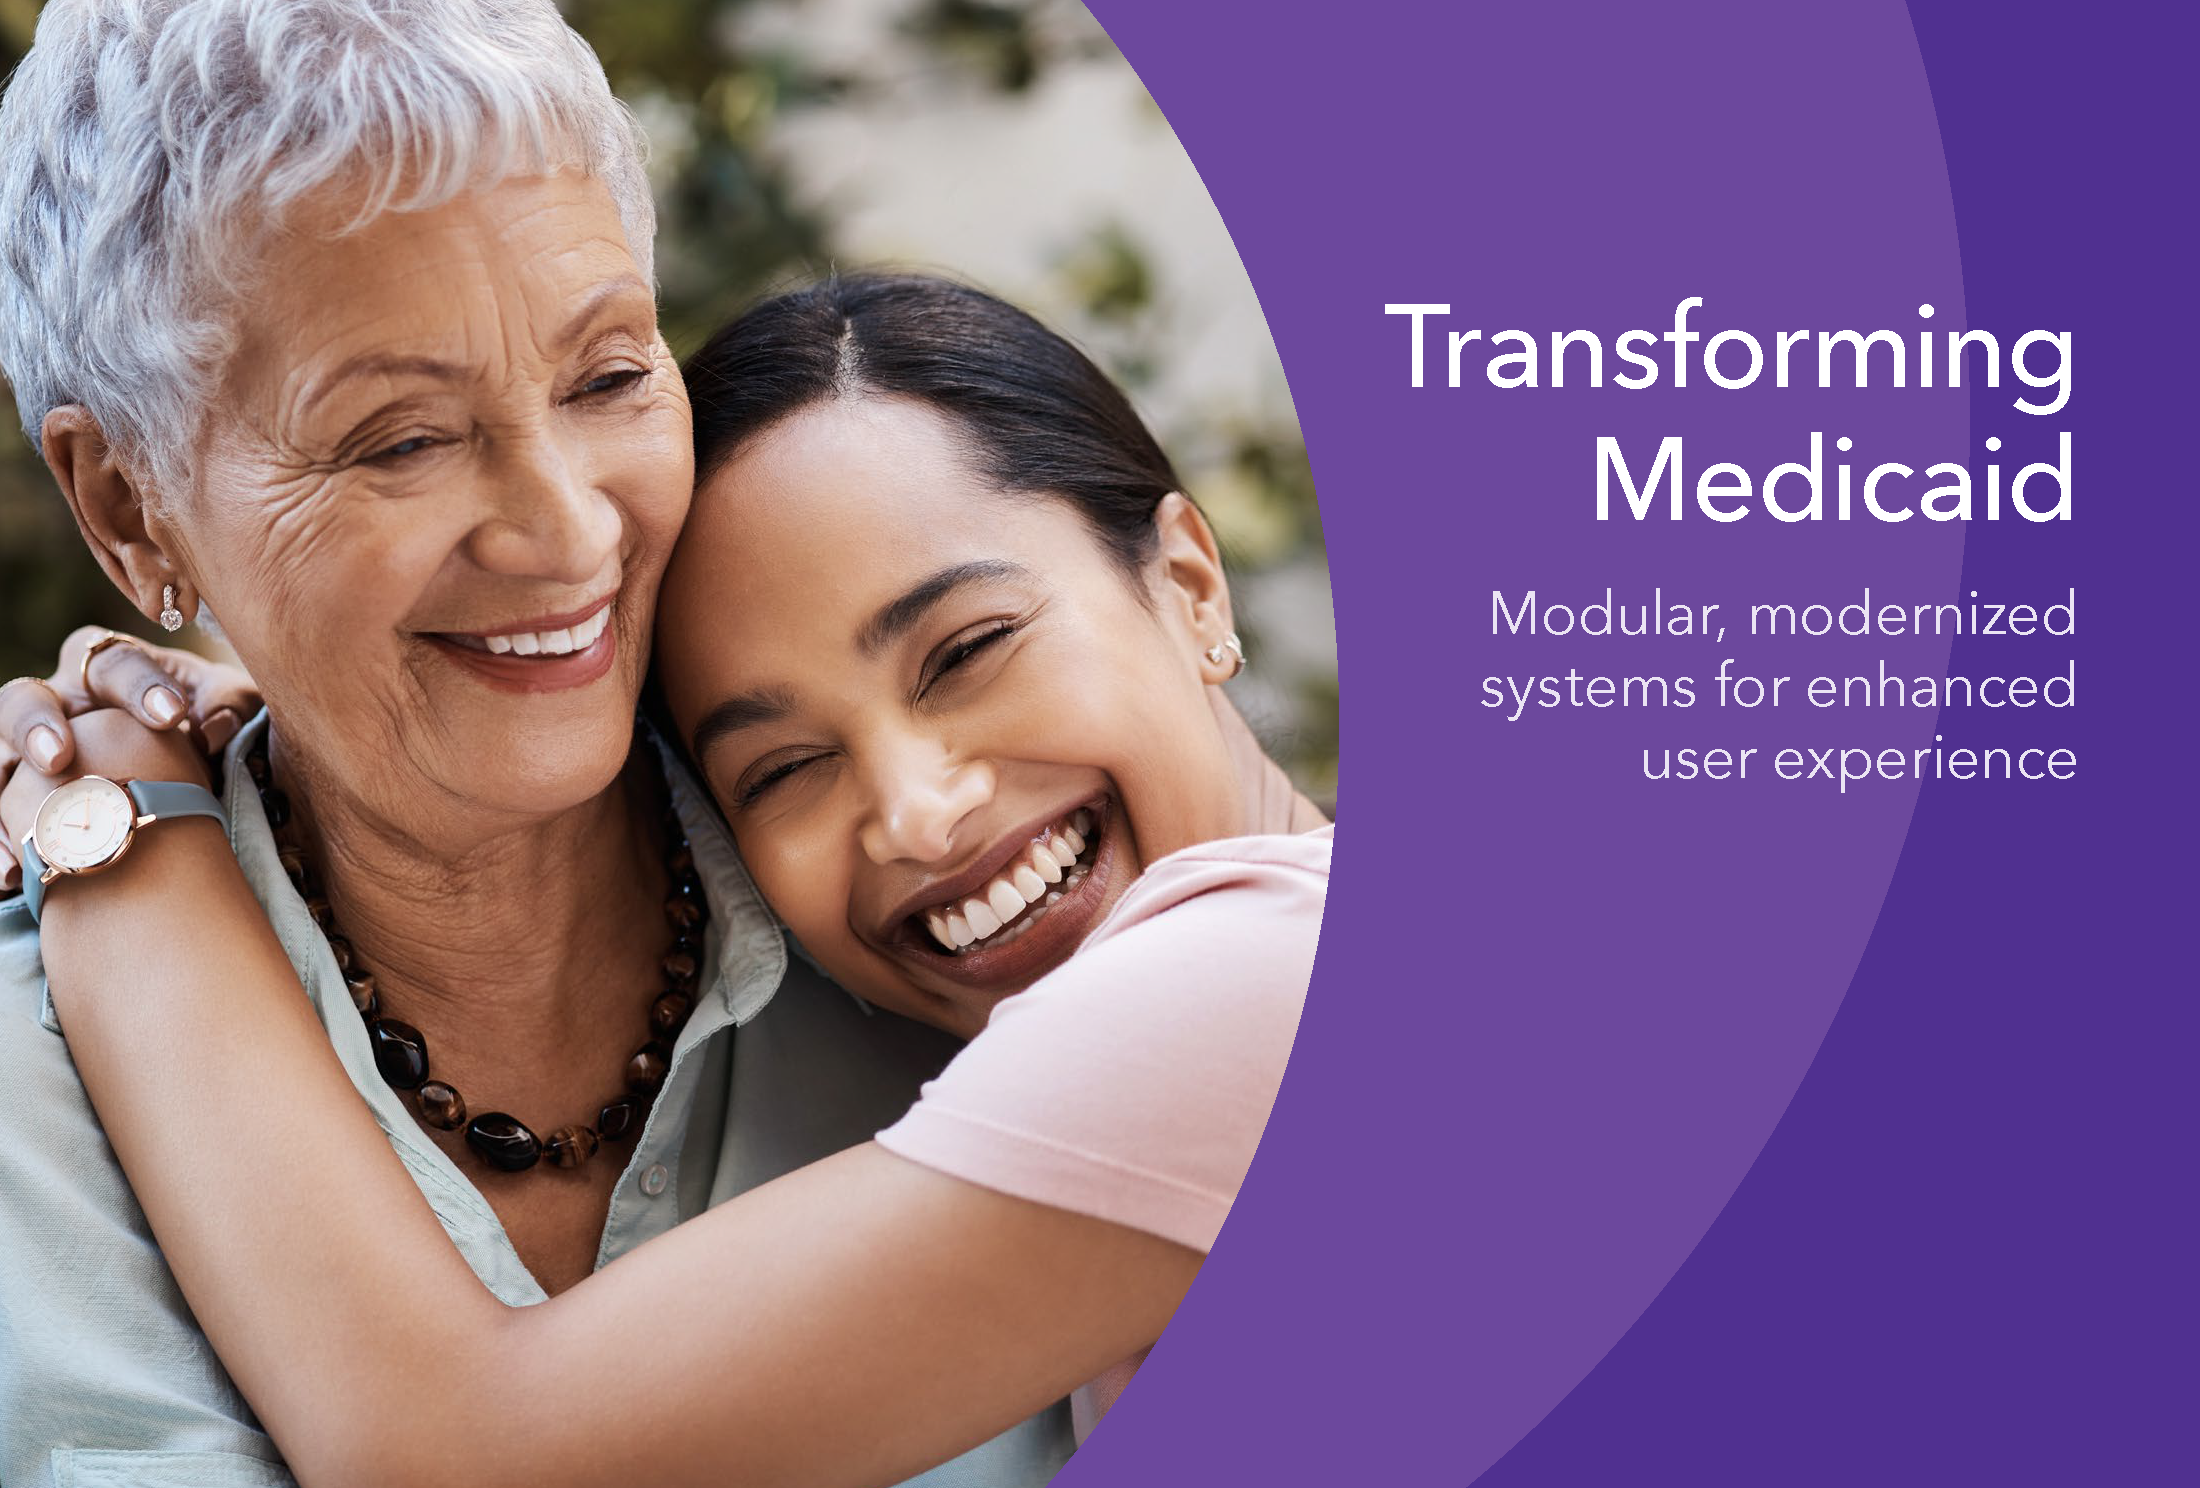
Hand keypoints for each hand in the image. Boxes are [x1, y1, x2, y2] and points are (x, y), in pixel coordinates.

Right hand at [0, 629, 256, 890]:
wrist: (177, 786)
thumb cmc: (200, 729)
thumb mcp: (226, 711)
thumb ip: (228, 706)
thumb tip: (217, 727)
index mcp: (108, 671)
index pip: (114, 663)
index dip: (139, 686)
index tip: (172, 715)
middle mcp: (55, 706)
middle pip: (22, 699)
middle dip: (35, 725)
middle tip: (59, 759)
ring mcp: (24, 754)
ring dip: (2, 792)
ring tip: (23, 832)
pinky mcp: (13, 801)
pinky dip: (2, 846)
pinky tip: (14, 875)